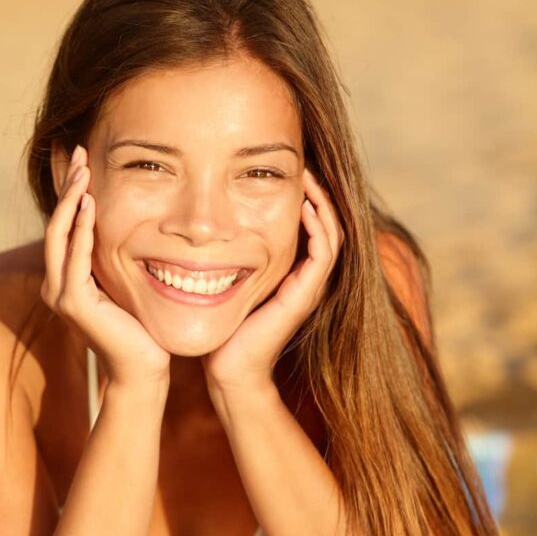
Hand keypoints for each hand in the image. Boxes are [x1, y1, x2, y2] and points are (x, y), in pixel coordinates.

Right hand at [40, 145, 170, 387]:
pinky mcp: (74, 304)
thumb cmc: (141, 329)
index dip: (71, 191)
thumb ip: (115, 259)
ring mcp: (61, 295)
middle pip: (56, 223)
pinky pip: (74, 258)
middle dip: (67, 186)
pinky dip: (81, 230)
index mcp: (66, 279)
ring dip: (71, 200)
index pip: (64, 225)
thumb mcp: (126, 284)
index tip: (83, 159)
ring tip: (82, 169)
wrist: (143, 369)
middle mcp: (56, 285)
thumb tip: (130, 227)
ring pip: (59, 235)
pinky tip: (89, 205)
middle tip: (78, 151)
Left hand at [201, 168, 344, 393]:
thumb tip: (205, 229)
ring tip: (309, 178)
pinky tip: (304, 207)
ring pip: (331, 236)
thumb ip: (228, 258)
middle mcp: (305, 280)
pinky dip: (318, 228)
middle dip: (318, 193)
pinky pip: (323, 255)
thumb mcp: (226, 282)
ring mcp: (308, 289)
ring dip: (322, 204)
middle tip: (304, 165)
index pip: (312, 227)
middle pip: (328, 225)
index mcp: (292, 275)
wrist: (229, 370)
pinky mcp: (303, 297)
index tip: (289, 172)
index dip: (306, 198)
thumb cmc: (223, 329)